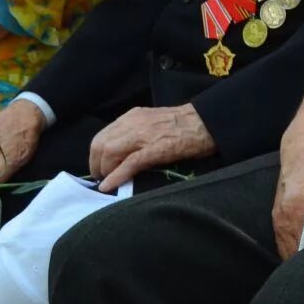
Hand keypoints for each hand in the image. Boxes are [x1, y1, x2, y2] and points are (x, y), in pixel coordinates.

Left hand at [88, 104, 215, 190]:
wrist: (207, 123)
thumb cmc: (185, 125)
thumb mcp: (154, 123)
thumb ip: (136, 133)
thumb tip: (122, 153)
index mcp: (133, 116)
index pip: (103, 135)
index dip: (96, 154)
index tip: (100, 167)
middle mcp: (133, 123)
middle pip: (100, 144)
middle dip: (96, 164)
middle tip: (101, 177)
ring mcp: (142, 135)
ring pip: (109, 152)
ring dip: (104, 170)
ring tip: (108, 181)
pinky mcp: (154, 149)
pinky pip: (128, 163)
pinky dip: (115, 176)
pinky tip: (109, 187)